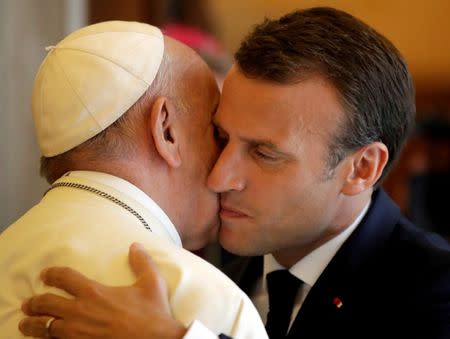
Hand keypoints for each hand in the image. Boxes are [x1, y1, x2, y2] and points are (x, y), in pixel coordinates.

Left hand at [19, 242, 186, 338]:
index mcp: (94, 292)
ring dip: (32, 324)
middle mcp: (80, 312)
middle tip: (28, 302)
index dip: (52, 274)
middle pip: (47, 303)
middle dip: (35, 302)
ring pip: (45, 327)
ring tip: (24, 323)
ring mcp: (76, 334)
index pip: (64, 278)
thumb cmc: (153, 314)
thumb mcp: (152, 283)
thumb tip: (135, 246)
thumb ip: (142, 262)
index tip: (45, 274)